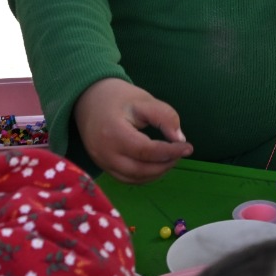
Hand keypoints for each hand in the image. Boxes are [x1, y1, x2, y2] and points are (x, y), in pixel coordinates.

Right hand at [74, 77, 192, 182]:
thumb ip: (164, 117)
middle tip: (181, 152)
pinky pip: (126, 178)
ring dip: (156, 173)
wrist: (88, 98)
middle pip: (141, 170)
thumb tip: (180, 139)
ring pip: (134, 178)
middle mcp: (104, 153)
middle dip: (165, 164)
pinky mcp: (102, 166)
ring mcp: (101, 162)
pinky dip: (144, 176)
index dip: (170, 152)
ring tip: (170, 158)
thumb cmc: (117, 97)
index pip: (147, 151)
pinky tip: (156, 164)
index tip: (188, 147)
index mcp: (114, 133)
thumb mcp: (143, 100)